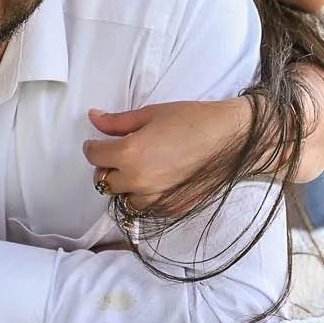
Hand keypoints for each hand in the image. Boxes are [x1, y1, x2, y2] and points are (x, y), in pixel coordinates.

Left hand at [84, 98, 253, 215]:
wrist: (230, 138)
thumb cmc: (192, 120)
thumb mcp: (151, 114)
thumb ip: (117, 122)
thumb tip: (94, 117)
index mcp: (128, 154)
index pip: (93, 156)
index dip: (93, 146)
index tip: (99, 143)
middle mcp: (138, 181)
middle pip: (104, 181)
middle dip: (107, 167)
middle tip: (120, 154)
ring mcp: (155, 199)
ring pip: (124, 199)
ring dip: (125, 186)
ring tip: (139, 169)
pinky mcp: (171, 208)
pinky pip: (147, 207)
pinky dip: (146, 196)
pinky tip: (158, 179)